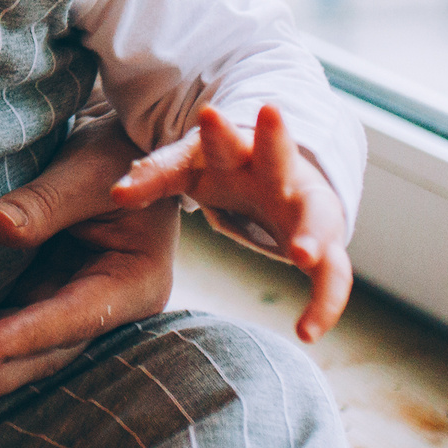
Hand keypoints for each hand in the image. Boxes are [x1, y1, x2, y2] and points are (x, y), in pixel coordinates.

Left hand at [0, 117, 178, 422]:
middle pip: (36, 354)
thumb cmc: (115, 153)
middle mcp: (97, 310)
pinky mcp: (29, 297)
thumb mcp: (88, 170)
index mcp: (132, 285)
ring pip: (6, 347)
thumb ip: (47, 202)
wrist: (115, 148)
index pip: (72, 319)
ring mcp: (59, 307)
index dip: (24, 336)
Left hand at [113, 104, 352, 341]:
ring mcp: (306, 205)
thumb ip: (154, 177)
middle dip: (277, 144)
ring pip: (317, 216)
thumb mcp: (186, 169)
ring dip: (311, 234)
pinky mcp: (324, 241)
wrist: (276, 174)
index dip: (216, 129)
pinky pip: (331, 275)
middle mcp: (277, 171)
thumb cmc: (221, 169)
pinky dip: (324, 303)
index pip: (222, 137)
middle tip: (275, 133)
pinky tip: (307, 333)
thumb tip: (116, 194)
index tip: (208, 113)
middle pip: (279, 155)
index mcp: (236, 151)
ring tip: (303, 255)